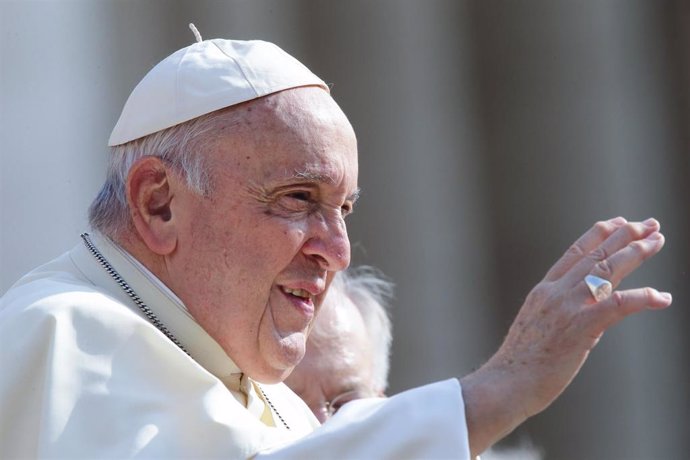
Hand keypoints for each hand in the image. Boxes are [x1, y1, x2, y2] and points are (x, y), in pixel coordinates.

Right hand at [460, 217, 671, 456]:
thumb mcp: (538, 326)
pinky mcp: (580, 327)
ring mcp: (566, 307)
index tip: (620, 222)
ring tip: (657, 242)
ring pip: (606, 270)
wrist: (507, 382)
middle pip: (595, 254)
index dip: (600, 234)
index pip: (574, 252)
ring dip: (636, 253)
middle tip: (650, 224)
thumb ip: (562, 312)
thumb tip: (590, 313)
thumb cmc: (521, 363)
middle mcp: (555, 292)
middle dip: (625, 236)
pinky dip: (644, 298)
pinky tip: (662, 297)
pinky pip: (618, 305)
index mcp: (543, 290)